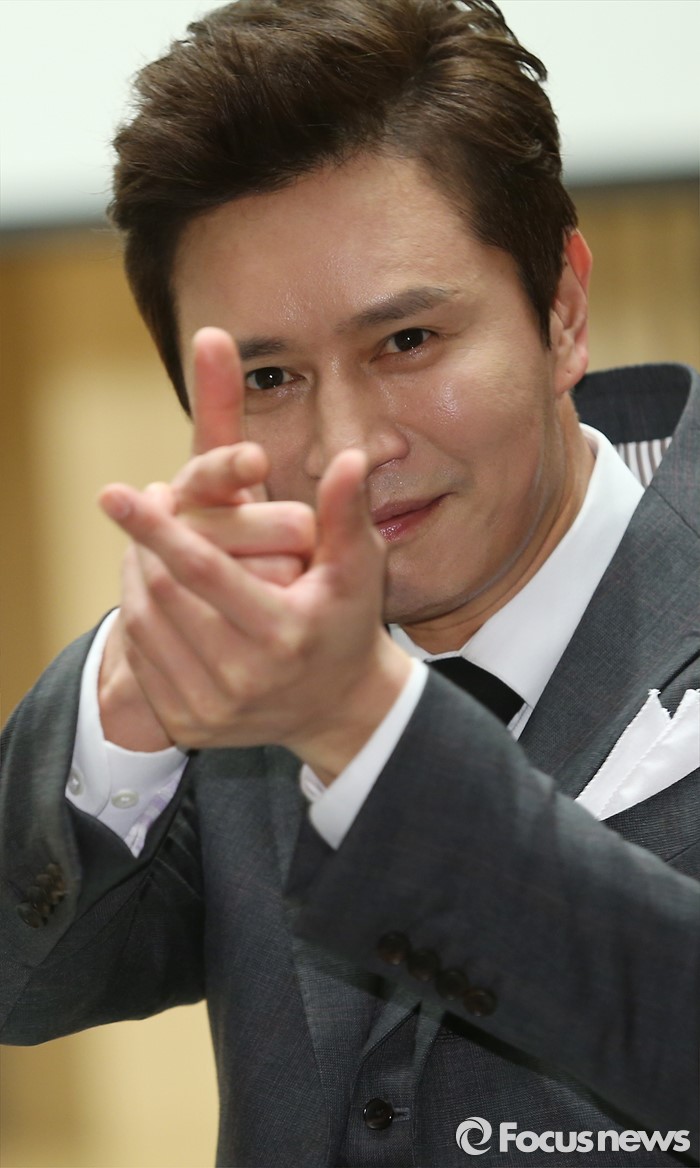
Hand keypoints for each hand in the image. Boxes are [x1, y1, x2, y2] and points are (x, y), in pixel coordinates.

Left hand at [98, 328, 314, 749]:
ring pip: (144, 625)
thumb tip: (350, 456)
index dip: (155, 528)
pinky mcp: (189, 725)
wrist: (339, 708)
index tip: (115, 493)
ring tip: (140, 542)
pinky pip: (142, 660)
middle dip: (142, 543)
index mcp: (282, 634)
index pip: (202, 570)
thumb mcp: (358, 570)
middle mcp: (243, 678)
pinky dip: (137, 616)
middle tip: (136, 503)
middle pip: (163, 594)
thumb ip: (346, 512)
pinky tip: (148, 589)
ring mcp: (212, 707)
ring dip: (133, 575)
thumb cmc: (345, 624)